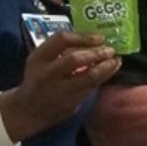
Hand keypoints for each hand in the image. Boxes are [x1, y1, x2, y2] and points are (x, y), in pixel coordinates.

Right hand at [0, 31, 119, 141]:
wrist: (29, 109)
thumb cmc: (40, 78)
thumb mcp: (42, 60)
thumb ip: (62, 50)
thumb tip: (93, 39)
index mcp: (39, 57)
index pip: (62, 40)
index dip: (83, 37)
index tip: (99, 37)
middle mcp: (47, 73)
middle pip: (76, 59)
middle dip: (97, 53)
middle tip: (110, 49)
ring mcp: (59, 89)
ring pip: (89, 76)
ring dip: (107, 67)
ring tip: (116, 60)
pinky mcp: (70, 102)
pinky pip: (91, 87)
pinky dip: (104, 77)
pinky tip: (110, 71)